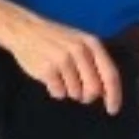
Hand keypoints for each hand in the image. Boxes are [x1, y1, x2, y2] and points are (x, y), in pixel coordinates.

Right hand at [8, 15, 123, 116]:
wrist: (24, 29)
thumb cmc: (56, 39)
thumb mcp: (80, 43)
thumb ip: (95, 64)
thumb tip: (105, 94)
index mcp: (91, 43)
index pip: (110, 75)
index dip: (114, 95)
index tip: (113, 110)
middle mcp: (79, 50)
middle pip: (94, 89)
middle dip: (87, 96)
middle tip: (79, 93)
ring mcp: (62, 59)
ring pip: (75, 93)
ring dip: (69, 91)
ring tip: (59, 75)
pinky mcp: (47, 69)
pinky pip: (59, 93)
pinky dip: (55, 90)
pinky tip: (50, 77)